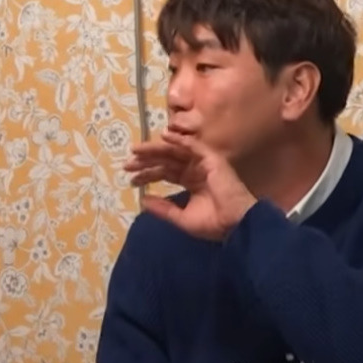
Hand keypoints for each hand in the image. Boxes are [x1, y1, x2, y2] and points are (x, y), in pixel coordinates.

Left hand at [124, 131, 257, 240]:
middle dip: (147, 160)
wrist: (234, 224)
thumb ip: (163, 208)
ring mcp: (203, 163)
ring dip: (156, 149)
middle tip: (128, 162)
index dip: (148, 174)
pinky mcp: (212, 159)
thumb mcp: (181, 218)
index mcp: (191, 182)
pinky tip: (163, 137)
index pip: (165, 173)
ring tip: (137, 150)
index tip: (131, 177)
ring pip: (175, 152)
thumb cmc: (213, 224)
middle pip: (167, 160)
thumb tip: (143, 200)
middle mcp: (195, 170)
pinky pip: (193, 145)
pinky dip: (179, 140)